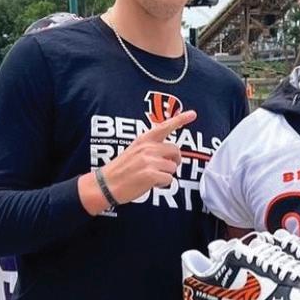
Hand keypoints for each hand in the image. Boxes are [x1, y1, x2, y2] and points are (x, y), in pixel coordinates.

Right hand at [78, 109, 196, 214]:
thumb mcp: (134, 151)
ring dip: (166, 175)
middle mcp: (148, 148)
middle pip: (175, 151)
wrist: (106, 184)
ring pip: (173, 167)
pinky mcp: (150, 175)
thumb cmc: (121, 170)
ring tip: (152, 177)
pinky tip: (151, 184)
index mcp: (144, 140)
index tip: (193, 114)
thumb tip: (170, 154)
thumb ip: (152, 148)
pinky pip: (169, 180)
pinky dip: (163, 184)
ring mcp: (149, 161)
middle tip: (165, 168)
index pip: (164, 126)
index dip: (180, 120)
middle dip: (174, 161)